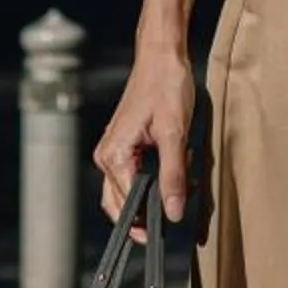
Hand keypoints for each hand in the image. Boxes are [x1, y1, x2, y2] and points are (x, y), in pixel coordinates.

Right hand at [95, 45, 197, 237]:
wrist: (162, 55)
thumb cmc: (166, 86)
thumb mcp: (175, 133)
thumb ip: (173, 175)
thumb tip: (172, 212)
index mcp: (113, 156)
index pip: (125, 205)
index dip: (145, 222)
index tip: (165, 232)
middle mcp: (106, 156)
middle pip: (120, 204)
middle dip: (146, 214)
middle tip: (175, 215)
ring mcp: (113, 150)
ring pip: (127, 190)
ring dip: (151, 196)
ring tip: (181, 192)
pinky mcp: (124, 144)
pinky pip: (133, 174)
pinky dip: (152, 181)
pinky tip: (176, 174)